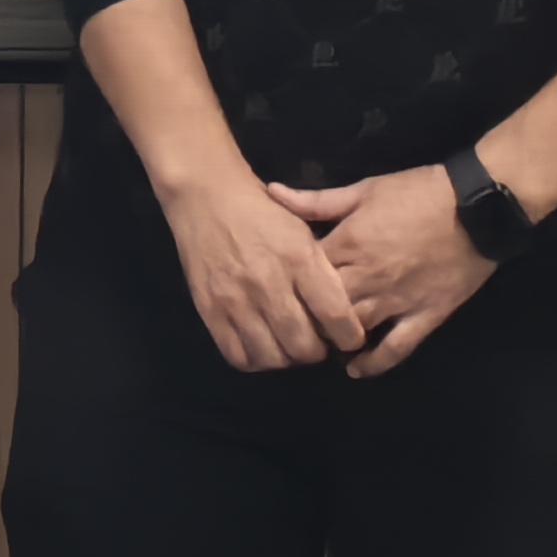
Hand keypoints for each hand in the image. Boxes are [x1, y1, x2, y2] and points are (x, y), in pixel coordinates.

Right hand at [154, 166, 367, 372]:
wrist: (206, 197)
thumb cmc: (263, 213)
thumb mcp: (303, 231)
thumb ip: (323, 273)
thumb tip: (341, 316)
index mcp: (299, 260)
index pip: (336, 316)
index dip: (349, 338)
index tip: (349, 338)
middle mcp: (268, 283)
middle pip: (304, 346)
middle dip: (317, 352)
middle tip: (316, 342)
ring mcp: (235, 299)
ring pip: (272, 357)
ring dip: (286, 359)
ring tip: (287, 345)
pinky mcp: (210, 310)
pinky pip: (238, 355)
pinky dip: (255, 359)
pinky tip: (260, 345)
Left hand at [266, 165, 497, 378]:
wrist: (478, 207)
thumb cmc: (417, 193)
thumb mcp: (363, 190)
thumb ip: (316, 200)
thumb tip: (271, 192)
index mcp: (347, 245)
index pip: (303, 274)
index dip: (286, 283)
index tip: (274, 290)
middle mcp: (368, 278)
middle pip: (323, 308)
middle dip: (305, 317)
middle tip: (290, 324)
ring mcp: (398, 300)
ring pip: (355, 330)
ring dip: (333, 340)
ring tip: (316, 345)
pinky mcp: (426, 315)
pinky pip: (397, 347)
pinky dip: (375, 363)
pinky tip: (356, 370)